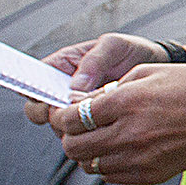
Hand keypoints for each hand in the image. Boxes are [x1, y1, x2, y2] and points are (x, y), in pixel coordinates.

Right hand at [22, 33, 167, 124]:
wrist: (154, 68)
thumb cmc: (130, 52)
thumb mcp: (113, 46)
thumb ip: (94, 61)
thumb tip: (74, 87)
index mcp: (60, 68)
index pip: (31, 85)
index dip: (34, 94)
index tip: (48, 99)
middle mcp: (62, 92)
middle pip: (39, 112)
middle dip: (55, 116)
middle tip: (78, 111)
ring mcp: (75, 111)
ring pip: (60, 129)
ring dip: (76, 128)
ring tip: (102, 116)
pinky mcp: (90, 126)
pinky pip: (81, 138)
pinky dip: (91, 136)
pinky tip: (109, 127)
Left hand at [46, 62, 185, 183]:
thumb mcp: (148, 72)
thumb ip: (111, 88)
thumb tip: (87, 102)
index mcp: (125, 103)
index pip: (72, 118)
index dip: (61, 116)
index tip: (64, 113)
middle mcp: (128, 133)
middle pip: (73, 146)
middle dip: (69, 136)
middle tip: (77, 128)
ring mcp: (138, 158)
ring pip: (89, 165)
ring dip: (88, 152)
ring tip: (100, 138)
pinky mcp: (148, 174)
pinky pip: (110, 177)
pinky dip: (107, 165)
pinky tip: (119, 149)